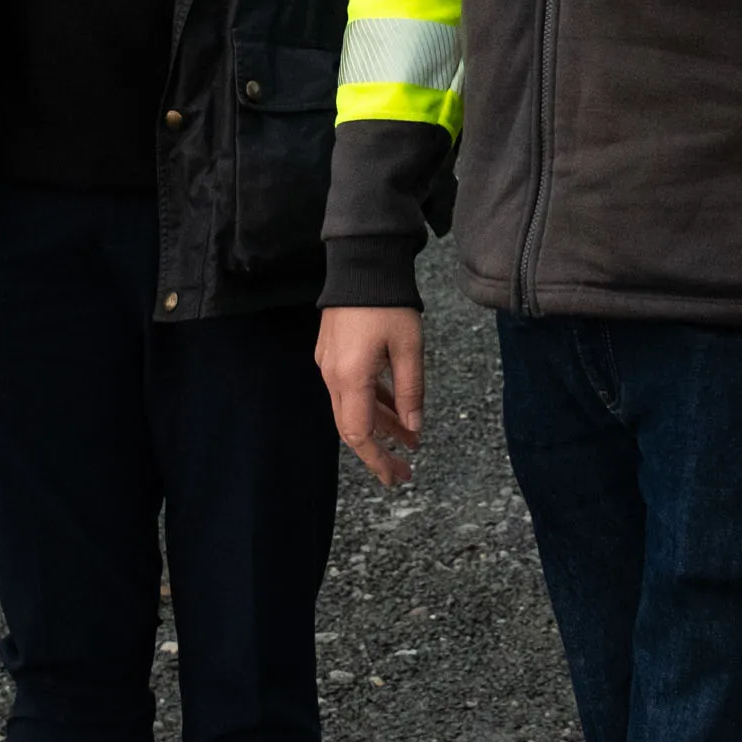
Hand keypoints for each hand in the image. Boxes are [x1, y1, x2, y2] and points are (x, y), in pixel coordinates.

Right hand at [317, 306, 425, 486]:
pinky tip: (395, 409)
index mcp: (351, 378)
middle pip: (352, 427)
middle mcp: (333, 376)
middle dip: (379, 451)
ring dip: (380, 425)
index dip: (378, 460)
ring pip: (353, 408)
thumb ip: (410, 392)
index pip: (359, 435)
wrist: (362, 264)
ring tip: (410, 439)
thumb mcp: (409, 349)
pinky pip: (350, 389)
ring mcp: (329, 364)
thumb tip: (413, 430)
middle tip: (404, 469)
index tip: (397, 477)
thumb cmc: (388, 304)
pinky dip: (372, 403)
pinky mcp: (332, 353)